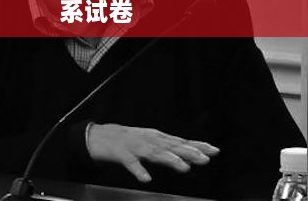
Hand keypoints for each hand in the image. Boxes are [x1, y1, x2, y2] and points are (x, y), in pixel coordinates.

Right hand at [86, 123, 219, 182]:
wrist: (100, 136)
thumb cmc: (129, 140)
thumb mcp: (151, 142)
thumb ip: (168, 149)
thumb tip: (189, 157)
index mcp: (157, 138)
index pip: (180, 141)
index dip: (197, 146)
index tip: (214, 150)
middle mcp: (149, 140)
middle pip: (171, 146)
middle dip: (188, 152)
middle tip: (205, 158)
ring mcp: (136, 146)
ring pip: (154, 153)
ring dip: (169, 159)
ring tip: (183, 167)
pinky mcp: (122, 154)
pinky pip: (131, 163)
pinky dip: (139, 170)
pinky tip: (146, 178)